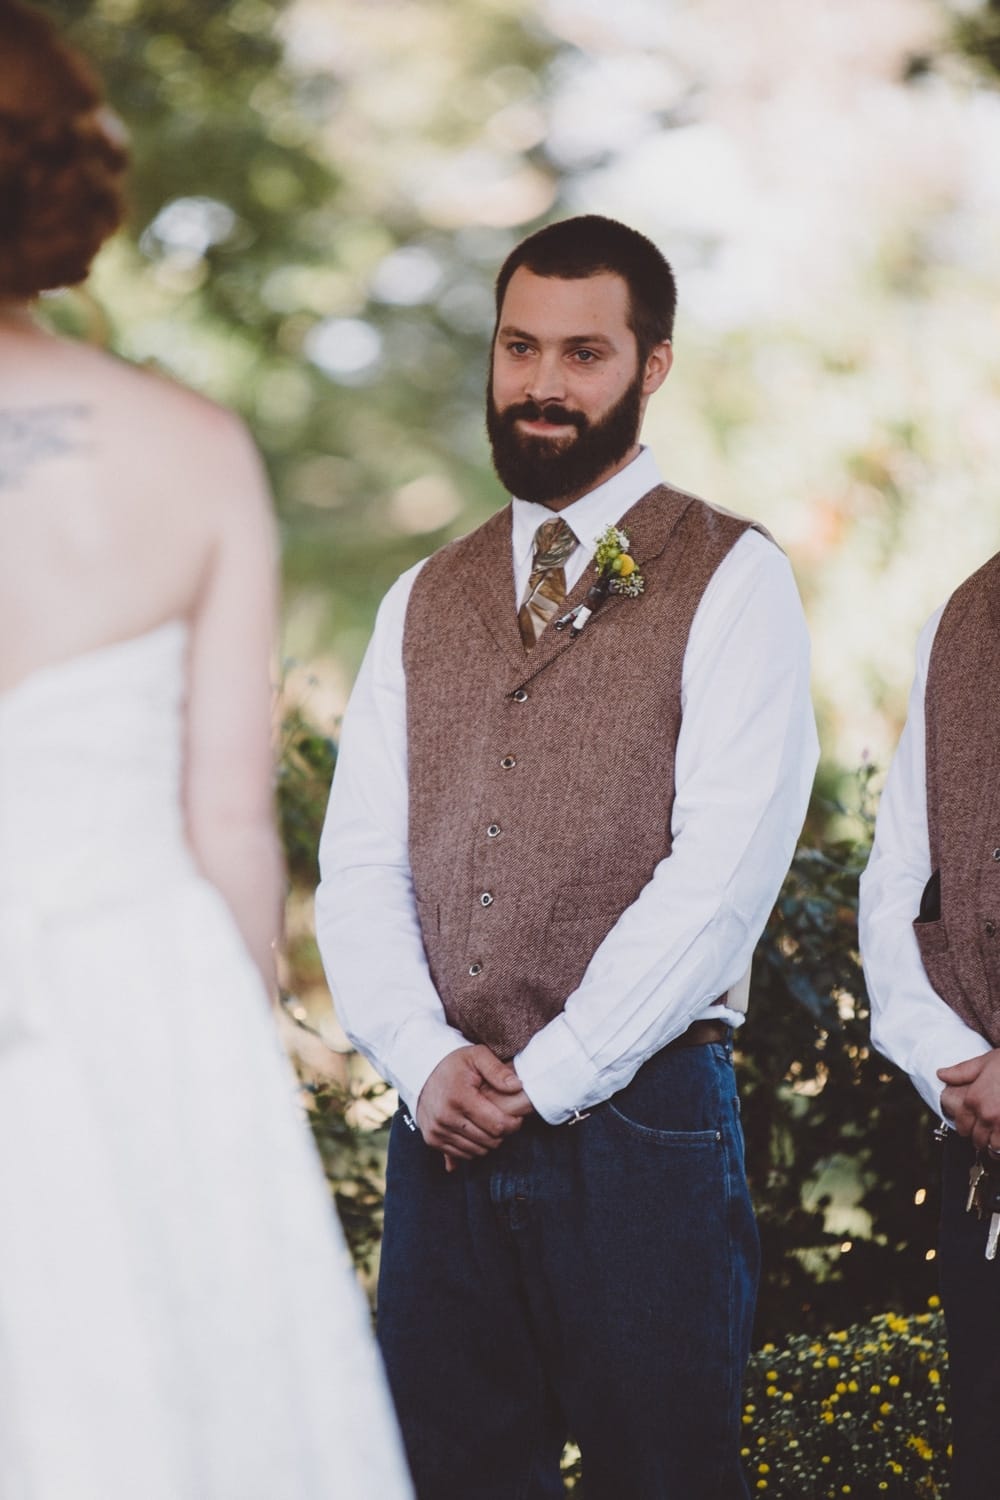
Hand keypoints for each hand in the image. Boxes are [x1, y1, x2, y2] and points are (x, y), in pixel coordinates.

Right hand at [416, 1045, 532, 1165]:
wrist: (421, 1073)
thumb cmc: (455, 1064)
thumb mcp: (477, 1056)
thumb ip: (498, 1070)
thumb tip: (517, 1087)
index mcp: (459, 1097)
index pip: (497, 1125)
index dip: (513, 1123)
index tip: (516, 1116)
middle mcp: (445, 1117)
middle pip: (489, 1141)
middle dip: (501, 1133)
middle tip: (502, 1118)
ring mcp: (437, 1130)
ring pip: (477, 1151)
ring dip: (488, 1141)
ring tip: (488, 1122)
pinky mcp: (432, 1140)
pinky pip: (462, 1155)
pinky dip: (473, 1146)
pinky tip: (474, 1129)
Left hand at [938, 1050, 999, 1148]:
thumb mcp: (984, 1062)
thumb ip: (961, 1072)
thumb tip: (941, 1074)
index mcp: (975, 1099)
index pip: (962, 1124)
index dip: (965, 1128)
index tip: (969, 1128)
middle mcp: (987, 1115)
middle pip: (977, 1139)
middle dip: (979, 1138)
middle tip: (984, 1134)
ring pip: (994, 1147)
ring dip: (994, 1145)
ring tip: (996, 1139)